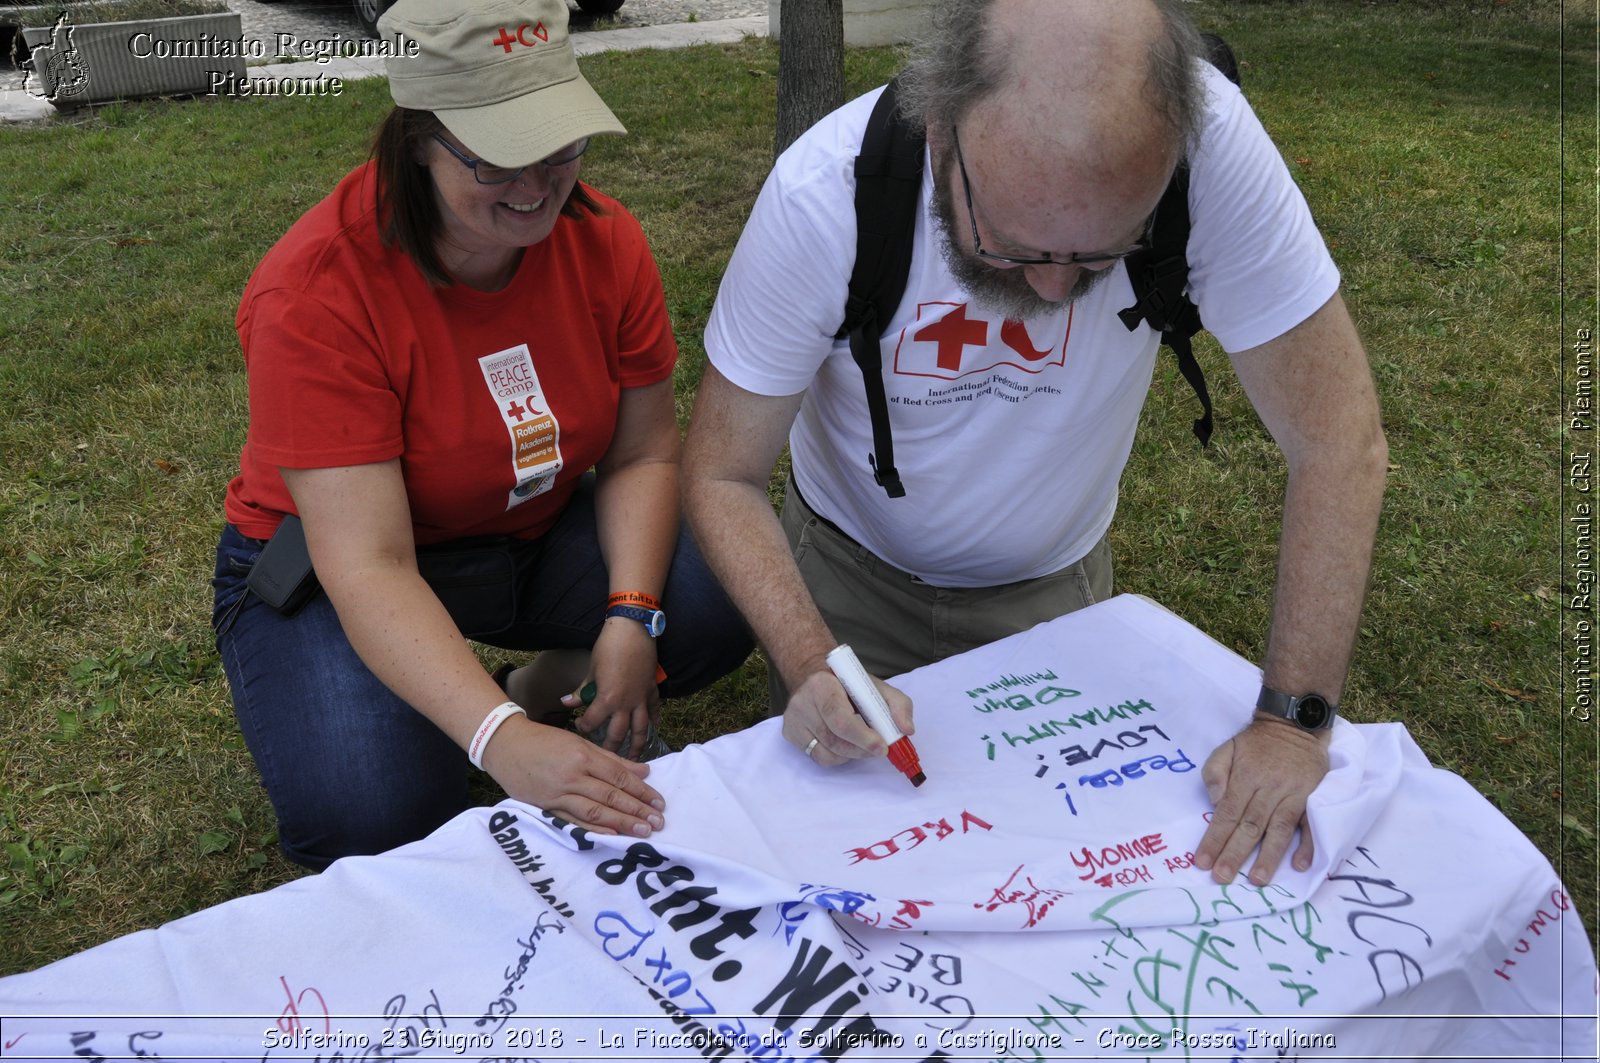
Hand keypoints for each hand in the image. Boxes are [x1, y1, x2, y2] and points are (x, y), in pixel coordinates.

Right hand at [481, 714, 664, 836]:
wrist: (504, 744)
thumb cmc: (544, 741)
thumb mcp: (579, 742)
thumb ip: (611, 759)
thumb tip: (643, 770)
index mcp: (583, 755)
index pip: (619, 776)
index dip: (641, 791)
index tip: (659, 802)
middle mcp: (572, 775)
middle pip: (611, 796)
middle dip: (637, 810)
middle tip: (658, 822)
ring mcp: (558, 792)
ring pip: (595, 810)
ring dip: (621, 823)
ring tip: (642, 832)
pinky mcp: (546, 806)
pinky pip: (573, 820)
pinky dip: (593, 828)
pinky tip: (611, 835)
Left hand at [565, 617, 660, 758]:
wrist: (632, 629)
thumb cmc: (608, 647)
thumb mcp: (591, 669)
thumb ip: (581, 691)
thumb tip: (566, 702)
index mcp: (608, 699)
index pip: (593, 722)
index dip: (583, 727)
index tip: (579, 726)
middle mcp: (626, 704)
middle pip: (619, 734)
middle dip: (611, 747)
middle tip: (606, 758)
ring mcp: (641, 698)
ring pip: (641, 729)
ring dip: (637, 745)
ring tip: (634, 759)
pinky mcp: (652, 690)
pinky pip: (654, 710)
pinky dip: (655, 720)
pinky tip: (655, 728)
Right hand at [782, 667, 913, 765]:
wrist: (816, 678)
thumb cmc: (849, 685)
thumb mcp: (877, 687)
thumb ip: (898, 705)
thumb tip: (907, 730)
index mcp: (822, 685)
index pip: (840, 718)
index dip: (863, 737)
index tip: (882, 747)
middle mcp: (802, 702)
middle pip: (834, 740)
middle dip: (862, 750)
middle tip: (879, 750)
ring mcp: (793, 720)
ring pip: (828, 754)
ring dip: (852, 755)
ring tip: (862, 744)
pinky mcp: (790, 734)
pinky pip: (819, 758)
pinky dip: (838, 757)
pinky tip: (844, 744)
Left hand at [1194, 715, 1328, 885]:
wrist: (1296, 725)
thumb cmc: (1256, 743)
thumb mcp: (1227, 748)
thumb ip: (1215, 773)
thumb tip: (1215, 802)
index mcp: (1245, 778)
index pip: (1227, 813)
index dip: (1214, 838)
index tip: (1203, 862)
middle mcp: (1269, 789)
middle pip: (1251, 825)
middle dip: (1235, 853)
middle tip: (1222, 878)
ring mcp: (1294, 795)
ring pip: (1280, 828)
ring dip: (1269, 856)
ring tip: (1258, 880)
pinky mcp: (1313, 798)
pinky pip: (1312, 824)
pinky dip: (1308, 845)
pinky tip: (1300, 865)